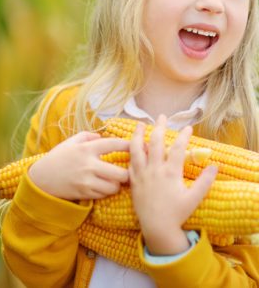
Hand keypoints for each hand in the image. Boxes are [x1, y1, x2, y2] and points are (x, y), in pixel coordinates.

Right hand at [28, 132, 129, 200]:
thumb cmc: (57, 157)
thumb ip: (88, 136)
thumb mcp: (71, 142)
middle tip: (127, 170)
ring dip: (117, 184)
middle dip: (127, 172)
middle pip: (120, 173)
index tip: (137, 145)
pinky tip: (103, 186)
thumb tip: (103, 137)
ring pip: (114, 187)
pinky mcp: (85, 194)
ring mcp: (87, 181)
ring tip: (115, 180)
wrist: (41, 179)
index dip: (128, 145)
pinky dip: (107, 191)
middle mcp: (89, 165)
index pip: (113, 144)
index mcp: (86, 149)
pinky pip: (104, 195)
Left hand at [129, 115, 216, 254]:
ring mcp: (141, 174)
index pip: (177, 148)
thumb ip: (205, 181)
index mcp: (170, 173)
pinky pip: (129, 162)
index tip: (188, 127)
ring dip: (137, 134)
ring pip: (137, 149)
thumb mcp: (194, 198)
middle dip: (159, 127)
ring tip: (140, 124)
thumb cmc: (177, 213)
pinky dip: (130, 151)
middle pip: (155, 142)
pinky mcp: (133, 180)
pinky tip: (131, 145)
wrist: (157, 228)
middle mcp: (154, 170)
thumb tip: (215, 166)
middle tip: (162, 116)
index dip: (183, 136)